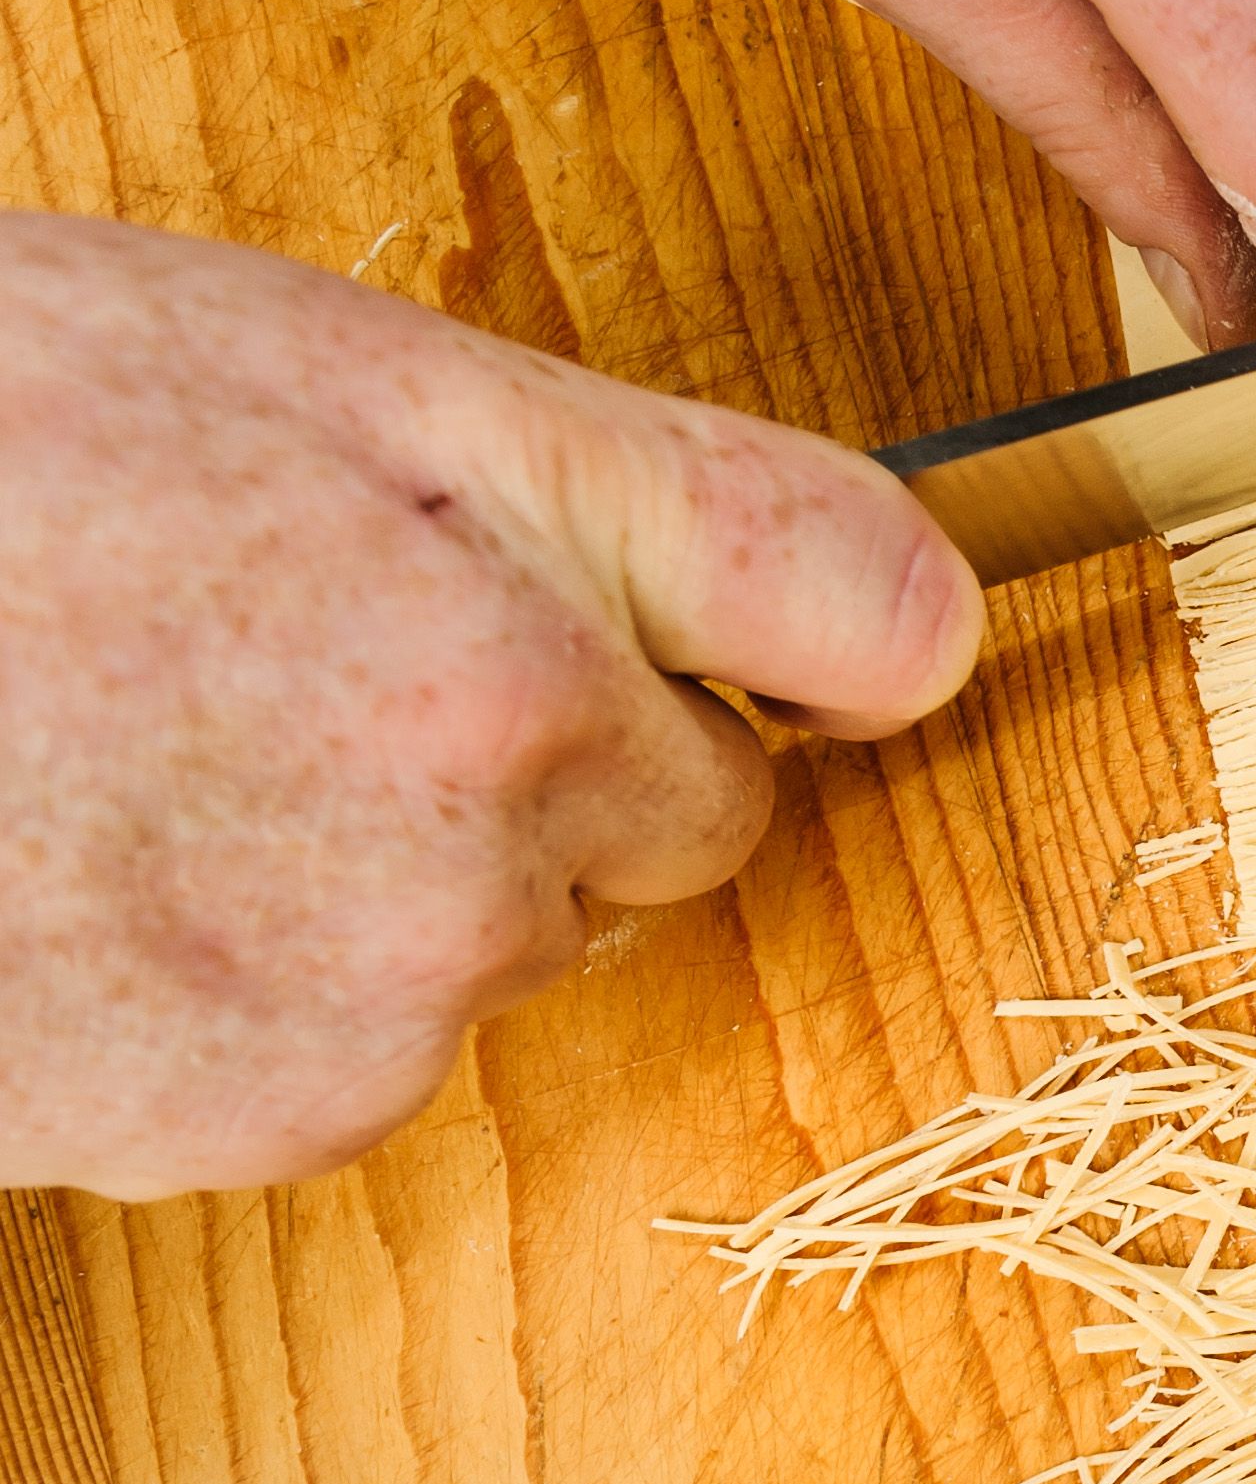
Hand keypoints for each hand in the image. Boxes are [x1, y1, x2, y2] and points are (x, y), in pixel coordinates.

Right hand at [0, 214, 983, 1200]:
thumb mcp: (314, 365)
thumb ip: (662, 496)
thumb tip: (930, 624)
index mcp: (539, 582)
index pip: (875, 618)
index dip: (799, 611)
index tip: (754, 627)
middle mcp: (509, 801)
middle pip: (670, 815)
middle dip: (539, 753)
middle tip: (280, 652)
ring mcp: (392, 984)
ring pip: (495, 937)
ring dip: (370, 874)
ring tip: (136, 750)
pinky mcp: (269, 1118)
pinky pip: (356, 1057)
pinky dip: (252, 990)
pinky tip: (97, 875)